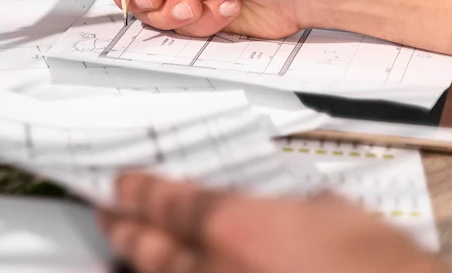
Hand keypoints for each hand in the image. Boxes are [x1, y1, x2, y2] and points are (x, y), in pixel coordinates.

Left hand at [99, 173, 449, 272]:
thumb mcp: (339, 216)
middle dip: (125, 228)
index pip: (166, 200)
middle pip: (147, 246)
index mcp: (237, 226)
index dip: (138, 191)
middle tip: (111, 216)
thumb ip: (290, 206)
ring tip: (127, 252)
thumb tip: (274, 206)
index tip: (123, 186)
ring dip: (140, 264)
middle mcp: (213, 268)